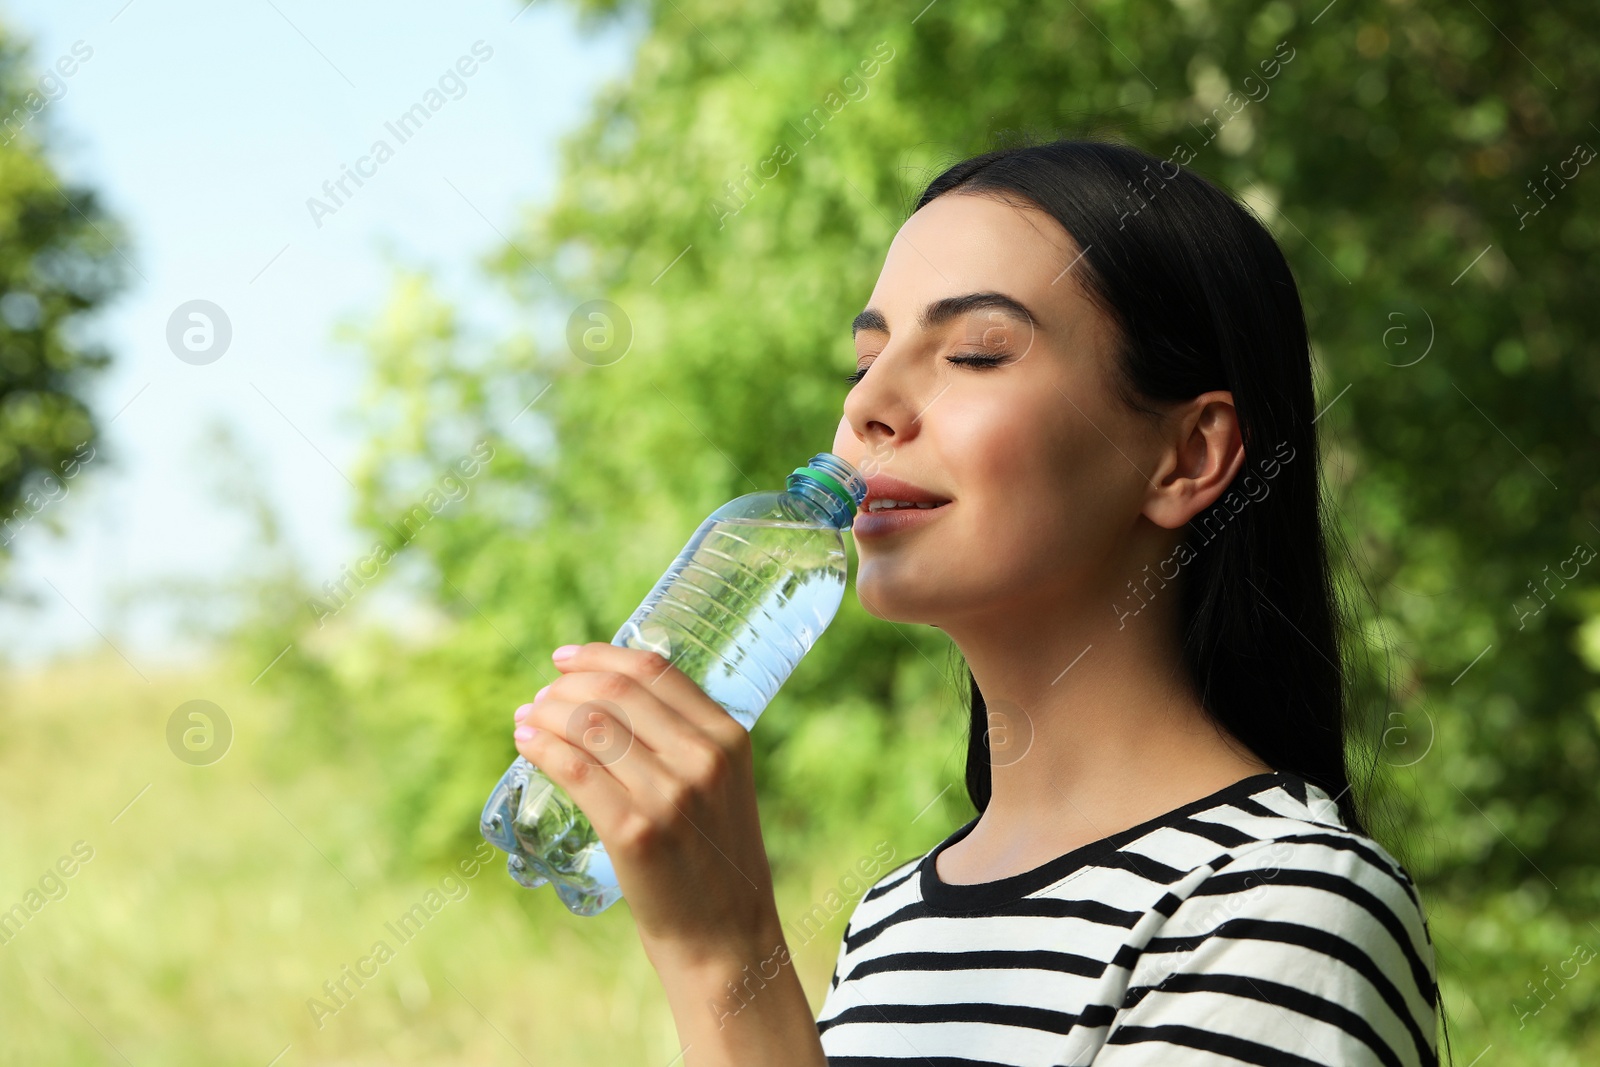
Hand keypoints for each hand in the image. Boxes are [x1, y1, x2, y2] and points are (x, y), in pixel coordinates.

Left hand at [513, 642, 782, 969]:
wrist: (725, 938)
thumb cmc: (714, 860)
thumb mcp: (722, 786)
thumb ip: (687, 744)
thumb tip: (616, 702)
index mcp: (728, 737)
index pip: (654, 671)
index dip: (600, 655)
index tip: (565, 659)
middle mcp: (702, 758)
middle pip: (616, 691)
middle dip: (565, 686)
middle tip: (540, 698)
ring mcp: (669, 795)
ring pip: (589, 724)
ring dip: (545, 713)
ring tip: (527, 719)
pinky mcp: (634, 832)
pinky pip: (574, 769)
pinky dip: (540, 747)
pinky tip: (525, 743)